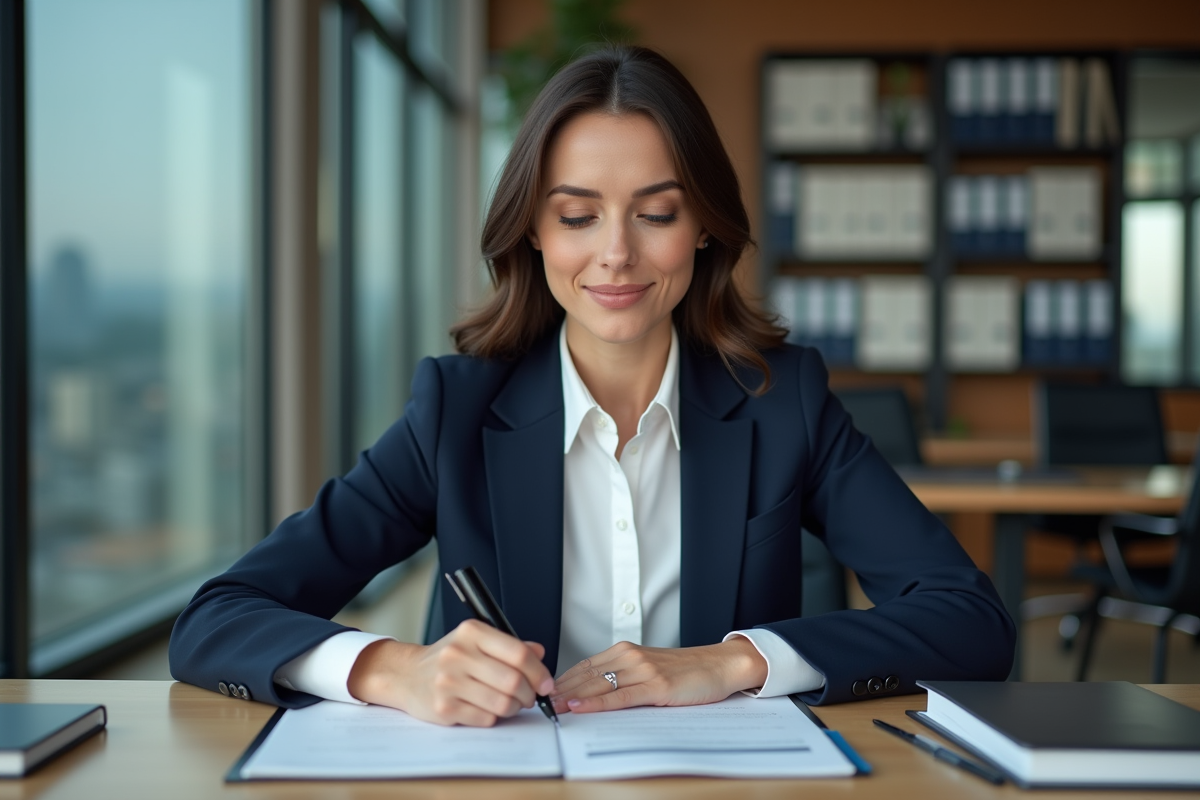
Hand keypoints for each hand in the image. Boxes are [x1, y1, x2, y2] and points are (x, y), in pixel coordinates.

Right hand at [346, 619, 554, 726]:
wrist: (407, 675)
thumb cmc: (449, 659)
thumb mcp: (477, 642)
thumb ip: (510, 646)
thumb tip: (540, 653)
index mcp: (472, 632)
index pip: (518, 653)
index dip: (539, 672)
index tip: (546, 684)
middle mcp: (458, 654)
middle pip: (513, 681)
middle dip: (529, 694)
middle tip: (530, 697)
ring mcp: (448, 681)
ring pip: (502, 703)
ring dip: (514, 708)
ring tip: (511, 704)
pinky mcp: (443, 707)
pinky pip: (485, 718)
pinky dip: (494, 717)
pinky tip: (487, 709)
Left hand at [550, 636, 767, 713]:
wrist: (719, 665)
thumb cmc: (686, 671)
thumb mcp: (648, 668)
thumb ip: (622, 676)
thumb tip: (592, 693)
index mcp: (625, 651)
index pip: (583, 666)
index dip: (561, 680)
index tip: (542, 692)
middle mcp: (630, 656)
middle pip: (585, 675)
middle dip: (559, 690)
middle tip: (536, 702)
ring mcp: (643, 670)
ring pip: (598, 685)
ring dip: (571, 698)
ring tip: (549, 708)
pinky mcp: (656, 687)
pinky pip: (620, 697)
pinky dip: (597, 704)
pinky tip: (581, 709)